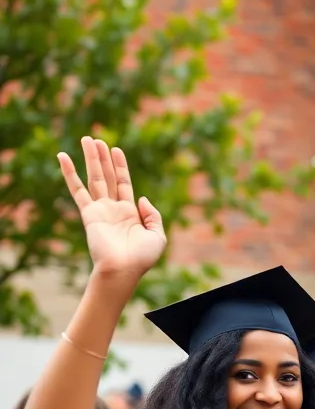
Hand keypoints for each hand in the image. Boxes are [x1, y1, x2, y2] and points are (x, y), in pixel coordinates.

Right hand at [59, 137, 165, 281]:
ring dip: (91, 158)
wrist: (124, 269)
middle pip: (108, 176)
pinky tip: (63, 157)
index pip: (124, 184)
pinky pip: (77, 189)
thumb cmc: (142, 258)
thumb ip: (153, 215)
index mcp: (130, 213)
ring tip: (87, 139)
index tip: (116, 150)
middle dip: (102, 158)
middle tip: (96, 139)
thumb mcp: (157, 235)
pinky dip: (69, 172)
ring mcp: (100, 209)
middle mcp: (113, 208)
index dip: (121, 167)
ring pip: (95, 178)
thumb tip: (142, 197)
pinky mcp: (89, 212)